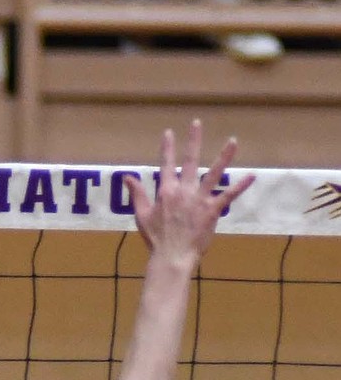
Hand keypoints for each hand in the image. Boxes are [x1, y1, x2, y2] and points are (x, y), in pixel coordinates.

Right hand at [124, 120, 253, 265]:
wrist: (172, 255)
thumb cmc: (156, 237)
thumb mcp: (141, 214)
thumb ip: (138, 193)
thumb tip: (128, 176)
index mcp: (166, 191)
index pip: (165, 164)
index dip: (167, 148)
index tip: (169, 132)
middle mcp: (184, 190)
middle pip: (190, 161)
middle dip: (193, 141)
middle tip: (197, 123)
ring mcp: (200, 199)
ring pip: (214, 173)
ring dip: (224, 156)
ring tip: (233, 140)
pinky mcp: (212, 211)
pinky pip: (228, 195)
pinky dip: (240, 186)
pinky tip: (251, 175)